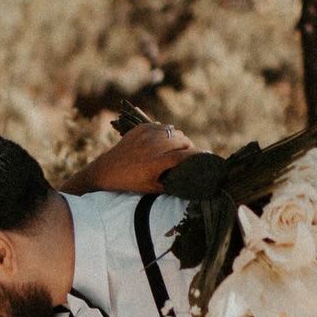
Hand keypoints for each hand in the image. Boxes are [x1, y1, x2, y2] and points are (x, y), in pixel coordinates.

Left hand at [61, 121, 194, 194]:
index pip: (186, 156)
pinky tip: (166, 140)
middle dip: (190, 147)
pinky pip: (163, 127)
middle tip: (191, 154)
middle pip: (183, 141)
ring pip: (174, 132)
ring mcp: (147, 135)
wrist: (107, 170)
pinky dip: (167, 133)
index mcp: (157, 162)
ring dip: (179, 139)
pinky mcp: (141, 128)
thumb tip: (191, 184)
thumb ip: (172, 184)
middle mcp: (153, 146)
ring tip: (179, 147)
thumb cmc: (131, 183)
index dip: (200, 156)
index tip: (209, 157)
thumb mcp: (152, 188)